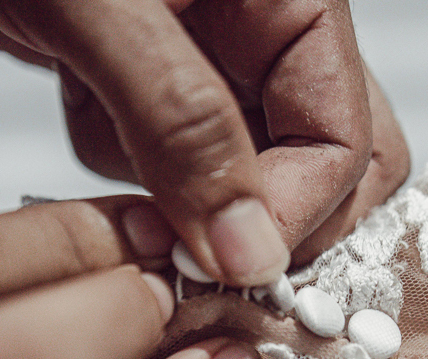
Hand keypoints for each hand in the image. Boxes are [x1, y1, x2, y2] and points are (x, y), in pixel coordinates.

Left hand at [0, 0, 409, 278]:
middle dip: (260, 220)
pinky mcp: (154, 92)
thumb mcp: (103, 10)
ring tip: (108, 124)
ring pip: (242, 182)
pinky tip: (83, 102)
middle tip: (194, 249)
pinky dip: (124, 165)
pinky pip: (170, 169)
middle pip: (322, 168)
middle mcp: (265, 36)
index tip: (225, 265)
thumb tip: (249, 250)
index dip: (293, 213)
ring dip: (180, 191)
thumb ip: (184, 125)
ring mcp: (211, 68)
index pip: (344, 139)